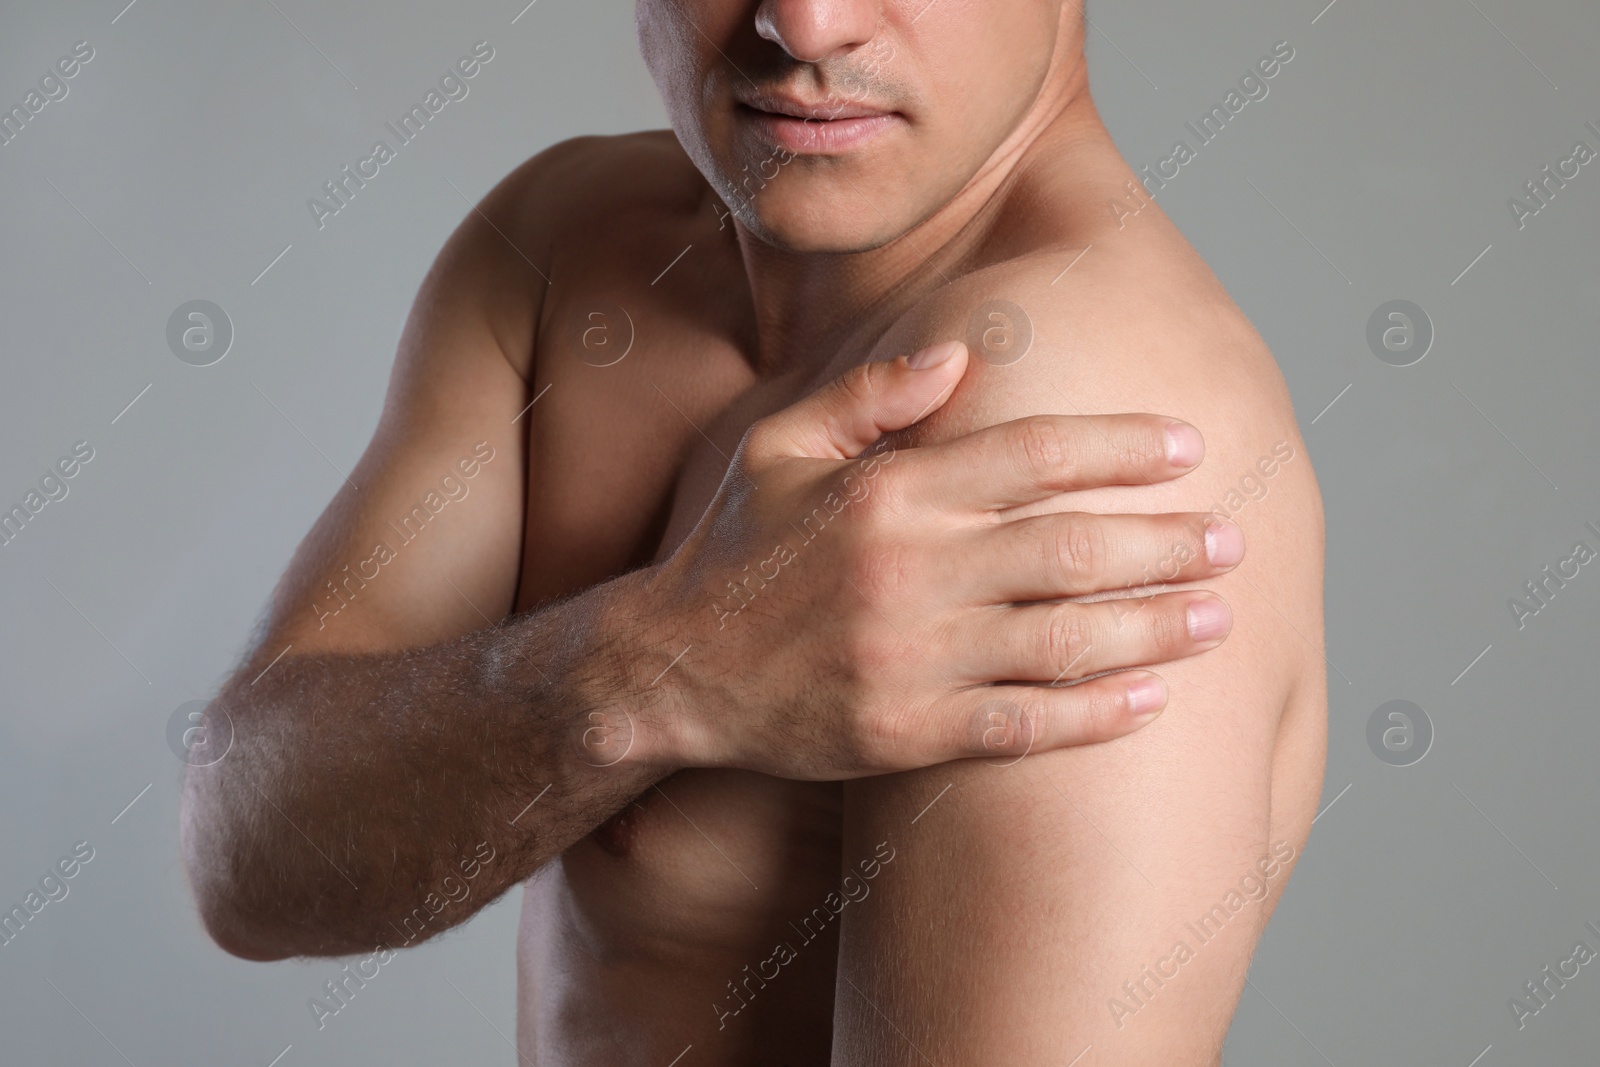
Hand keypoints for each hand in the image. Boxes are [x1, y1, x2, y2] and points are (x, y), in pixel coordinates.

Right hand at [639, 340, 1242, 778]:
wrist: (671, 669)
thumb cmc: (731, 550)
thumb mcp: (776, 447)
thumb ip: (869, 394)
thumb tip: (961, 352)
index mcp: (888, 495)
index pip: (1031, 455)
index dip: (1120, 446)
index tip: (1187, 446)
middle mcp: (910, 574)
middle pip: (1070, 550)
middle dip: (1165, 543)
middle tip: (1231, 539)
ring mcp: (911, 660)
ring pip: (1062, 642)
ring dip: (1153, 628)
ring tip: (1218, 616)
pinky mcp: (906, 732)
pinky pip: (1022, 726)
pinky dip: (1094, 715)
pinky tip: (1151, 702)